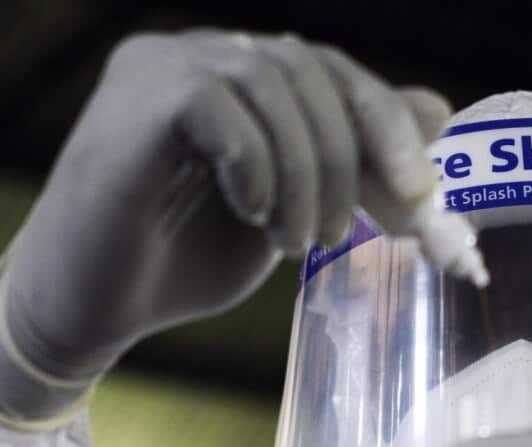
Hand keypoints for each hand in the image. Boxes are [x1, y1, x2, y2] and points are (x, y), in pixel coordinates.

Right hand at [0, 31, 452, 426]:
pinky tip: (253, 216)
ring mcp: (163, 66)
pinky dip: (252, 163)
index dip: (388, 128)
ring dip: (306, 171)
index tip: (421, 198)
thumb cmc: (186, 260)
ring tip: (298, 242)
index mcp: (243, 75)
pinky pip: (213, 102)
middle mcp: (204, 53)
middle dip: (355, 154)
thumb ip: (355, 163)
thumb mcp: (294, 211)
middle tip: (352, 230)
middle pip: (310, 68)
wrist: (92, 307)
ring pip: (271, 81)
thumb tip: (439, 112)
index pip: (334, 73)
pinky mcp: (130, 97)